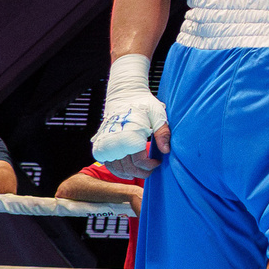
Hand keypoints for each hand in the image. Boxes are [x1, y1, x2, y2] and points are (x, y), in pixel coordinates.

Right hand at [92, 53, 168, 177]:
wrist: (125, 94)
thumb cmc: (143, 103)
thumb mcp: (158, 114)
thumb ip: (162, 133)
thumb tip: (166, 150)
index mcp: (130, 135)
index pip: (139, 161)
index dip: (150, 165)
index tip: (158, 162)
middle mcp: (115, 141)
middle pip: (128, 167)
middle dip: (141, 172)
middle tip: (151, 169)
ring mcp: (106, 143)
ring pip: (116, 168)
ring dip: (129, 173)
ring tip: (140, 171)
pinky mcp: (102, 143)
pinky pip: (108, 163)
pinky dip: (117, 170)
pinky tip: (127, 170)